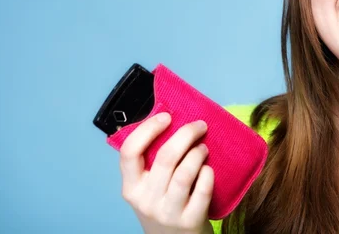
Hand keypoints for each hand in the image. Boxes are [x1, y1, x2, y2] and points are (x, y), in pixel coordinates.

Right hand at [118, 112, 214, 233]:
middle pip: (165, 158)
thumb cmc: (162, 206)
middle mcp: (146, 201)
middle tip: (199, 126)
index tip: (166, 116)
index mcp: (131, 188)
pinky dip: (208, 174)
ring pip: (185, 173)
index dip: (148, 129)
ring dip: (197, 153)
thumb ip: (151, 163)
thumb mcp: (147, 188)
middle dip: (185, 134)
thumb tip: (170, 121)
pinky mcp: (190, 221)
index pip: (129, 152)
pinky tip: (209, 169)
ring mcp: (168, 212)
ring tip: (203, 147)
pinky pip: (203, 190)